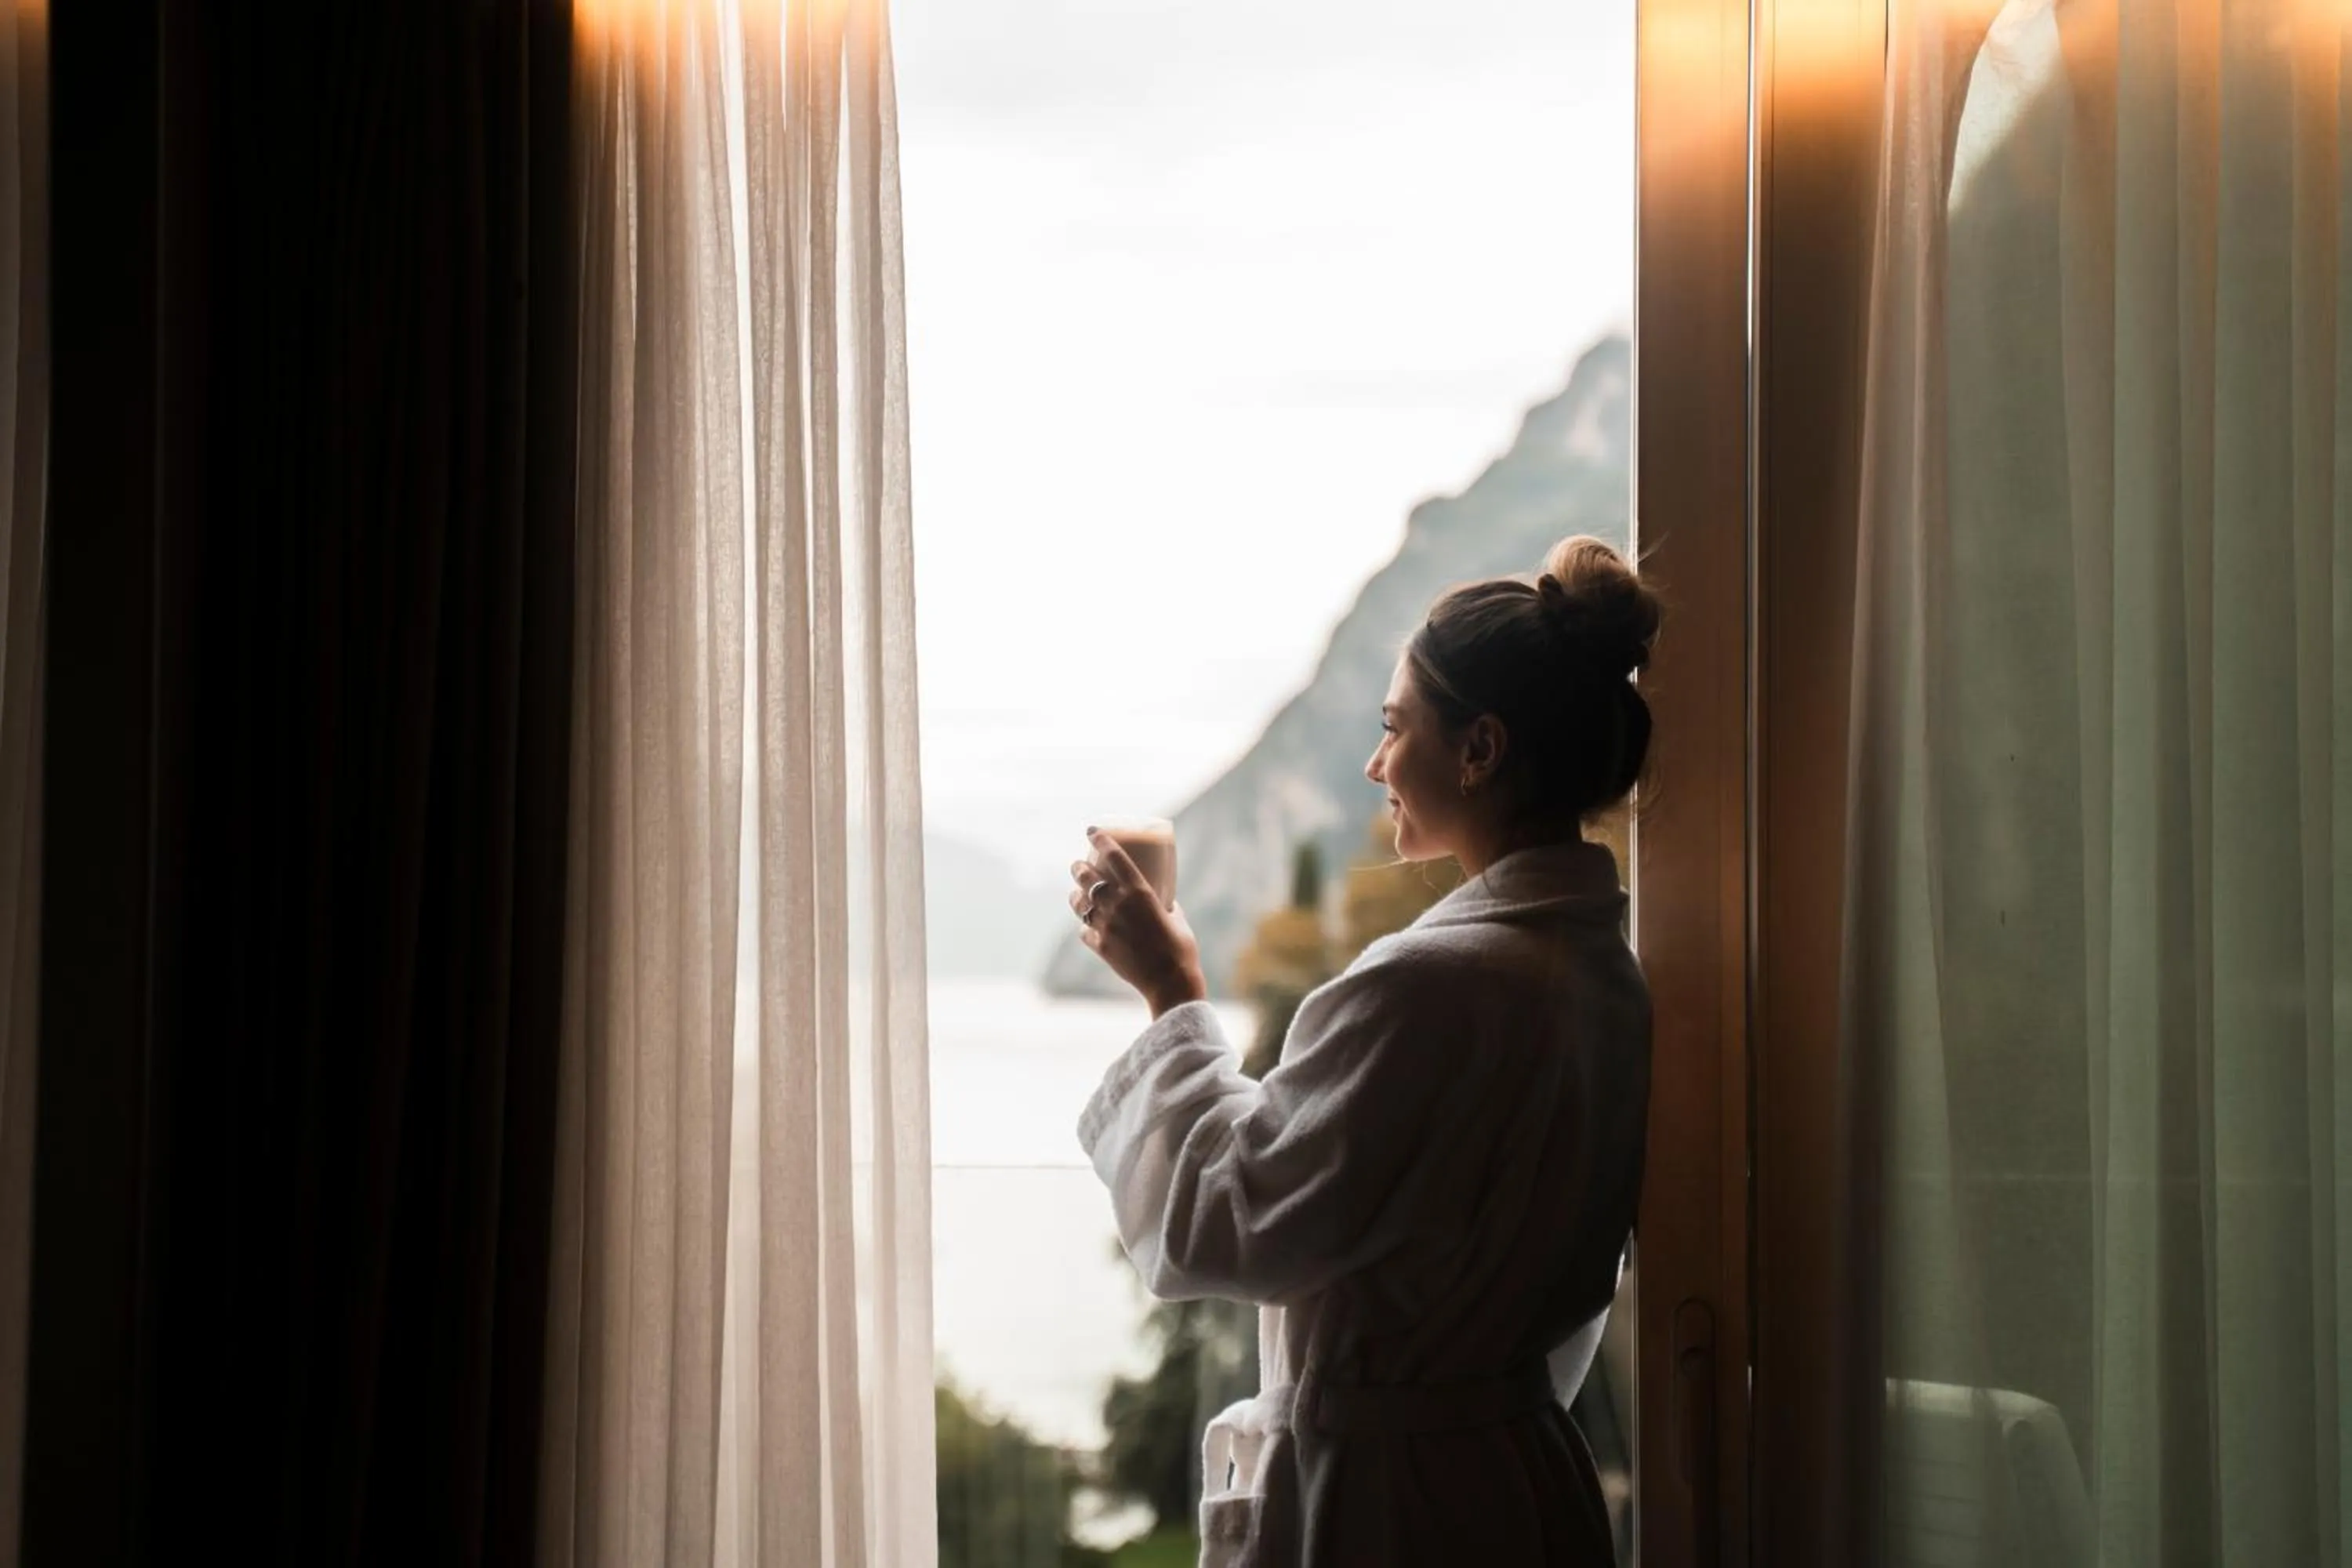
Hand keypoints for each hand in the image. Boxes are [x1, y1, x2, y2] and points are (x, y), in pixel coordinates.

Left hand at [1069, 830, 1207, 1016]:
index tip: (1092, 830)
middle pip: (1087, 877)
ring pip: (1079, 903)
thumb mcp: (1177, 917)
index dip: (1100, 839)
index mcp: (1139, 892)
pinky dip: (1086, 926)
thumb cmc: (1181, 948)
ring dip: (1076, 894)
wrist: (1170, 982)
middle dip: (1079, 867)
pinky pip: (1085, 930)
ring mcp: (1106, 926)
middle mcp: (1118, 905)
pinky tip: (1090, 926)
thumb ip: (1165, 904)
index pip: (1113, 856)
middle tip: (1079, 864)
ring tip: (1077, 892)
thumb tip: (1161, 899)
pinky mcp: (1101, 946)